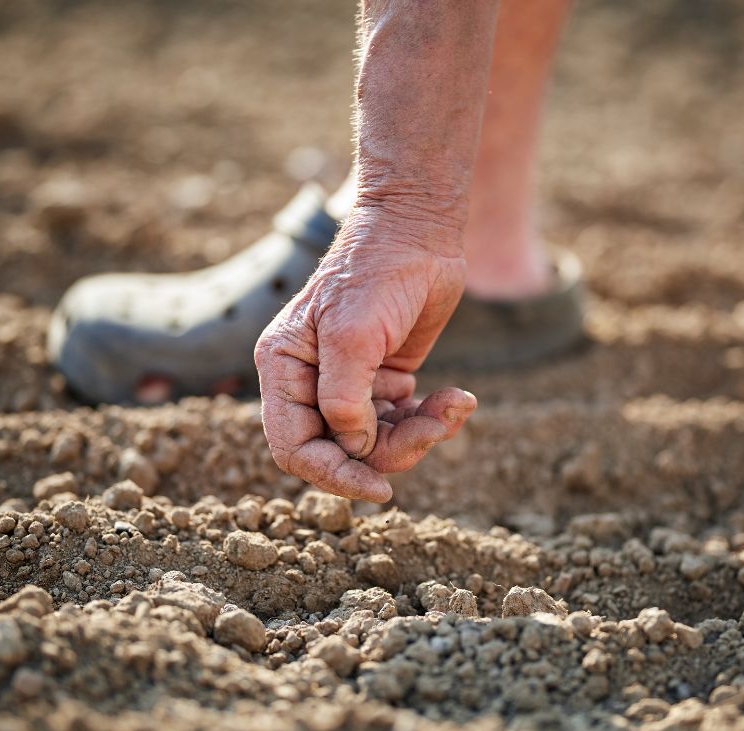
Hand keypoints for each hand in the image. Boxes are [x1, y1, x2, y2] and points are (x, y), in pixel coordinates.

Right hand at [254, 209, 476, 502]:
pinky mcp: (386, 380)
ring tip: (455, 405)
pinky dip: (433, 419)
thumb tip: (353, 449)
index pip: (294, 447)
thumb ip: (343, 399)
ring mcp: (350, 383)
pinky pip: (404, 423)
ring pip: (378, 442)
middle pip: (341, 451)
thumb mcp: (353, 336)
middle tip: (433, 430)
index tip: (379, 489)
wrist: (420, 229)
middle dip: (389, 452)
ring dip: (420, 434)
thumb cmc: (377, 272)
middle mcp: (310, 381)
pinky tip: (459, 398)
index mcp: (284, 369)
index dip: (333, 475)